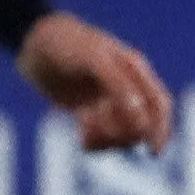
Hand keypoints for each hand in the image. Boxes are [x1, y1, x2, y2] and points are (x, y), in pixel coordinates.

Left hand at [19, 12, 176, 151]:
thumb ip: (118, 84)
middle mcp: (125, 89)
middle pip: (143, 125)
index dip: (162, 129)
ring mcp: (106, 102)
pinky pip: (99, 139)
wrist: (32, 43)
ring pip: (121, 135)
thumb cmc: (66, 43)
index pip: (159, 104)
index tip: (152, 151)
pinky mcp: (87, 113)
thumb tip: (140, 118)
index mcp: (134, 70)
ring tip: (85, 122)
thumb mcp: (93, 57)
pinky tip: (81, 134)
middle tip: (101, 122)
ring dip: (107, 137)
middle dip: (126, 133)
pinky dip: (93, 143)